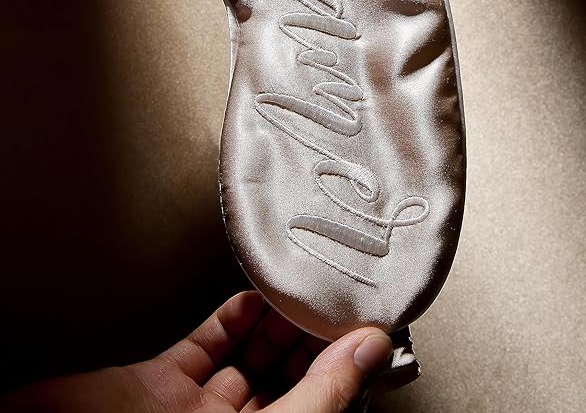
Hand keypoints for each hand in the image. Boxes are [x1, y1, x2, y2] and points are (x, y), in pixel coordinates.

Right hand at [0, 291, 391, 411]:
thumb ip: (325, 392)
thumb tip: (373, 351)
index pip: (321, 406)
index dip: (345, 368)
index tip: (365, 327)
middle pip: (286, 383)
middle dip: (310, 340)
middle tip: (334, 299)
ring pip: (247, 360)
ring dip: (274, 324)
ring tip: (302, 291)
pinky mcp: (155, 385)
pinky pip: (204, 346)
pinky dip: (230, 319)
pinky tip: (251, 299)